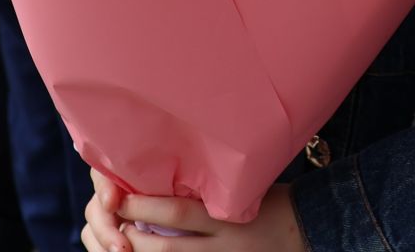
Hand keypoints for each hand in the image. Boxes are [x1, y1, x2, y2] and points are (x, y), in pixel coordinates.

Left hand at [83, 172, 304, 251]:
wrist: (305, 229)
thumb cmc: (270, 199)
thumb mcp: (243, 186)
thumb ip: (207, 185)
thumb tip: (162, 170)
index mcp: (229, 218)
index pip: (179, 213)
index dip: (145, 206)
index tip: (120, 195)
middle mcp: (223, 248)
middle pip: (165, 248)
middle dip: (131, 237)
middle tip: (109, 222)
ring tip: (118, 242)